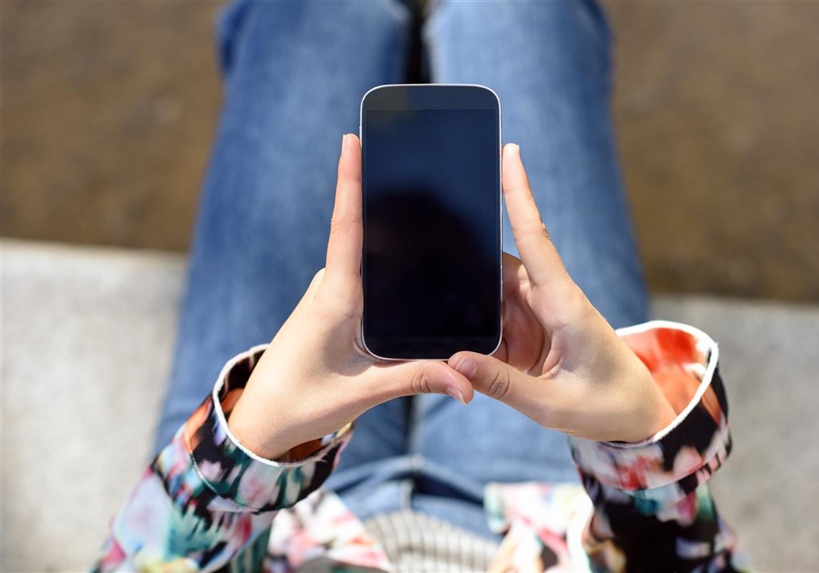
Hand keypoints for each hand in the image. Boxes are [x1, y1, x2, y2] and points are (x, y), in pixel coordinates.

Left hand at [227, 134, 473, 459]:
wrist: (263, 419)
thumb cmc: (303, 403)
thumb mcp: (362, 392)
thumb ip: (415, 378)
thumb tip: (467, 382)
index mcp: (335, 299)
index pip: (345, 230)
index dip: (349, 183)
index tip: (351, 140)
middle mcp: (332, 287)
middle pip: (362, 231)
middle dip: (387, 196)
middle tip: (427, 163)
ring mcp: (333, 293)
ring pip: (366, 254)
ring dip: (393, 234)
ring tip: (437, 208)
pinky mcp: (337, 305)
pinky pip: (365, 273)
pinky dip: (388, 262)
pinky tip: (418, 263)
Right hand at [449, 144, 674, 442]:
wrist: (637, 418)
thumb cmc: (606, 408)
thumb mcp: (552, 406)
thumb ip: (502, 385)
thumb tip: (455, 362)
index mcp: (566, 307)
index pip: (537, 240)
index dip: (520, 196)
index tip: (510, 153)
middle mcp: (550, 300)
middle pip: (497, 266)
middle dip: (463, 258)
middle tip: (420, 244)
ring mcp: (540, 314)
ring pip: (489, 293)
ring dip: (465, 302)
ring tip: (426, 302)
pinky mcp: (531, 331)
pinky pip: (493, 319)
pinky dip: (473, 327)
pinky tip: (449, 335)